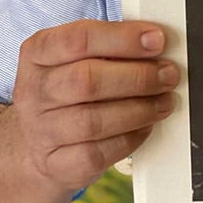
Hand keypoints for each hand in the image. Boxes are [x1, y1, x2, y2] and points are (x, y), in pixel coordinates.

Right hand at [0, 19, 177, 202]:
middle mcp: (34, 91)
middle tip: (168, 75)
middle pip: (87, 80)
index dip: (123, 38)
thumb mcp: (73, 59)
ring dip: (139, 110)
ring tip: (164, 102)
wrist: (35, 144)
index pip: (79, 39)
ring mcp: (41, 130)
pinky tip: (144, 127)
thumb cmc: (65, 94)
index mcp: (38, 53)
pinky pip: (97, 154)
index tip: (156, 40)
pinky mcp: (56, 164)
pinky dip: (129, 139)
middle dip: (138, 77)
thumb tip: (154, 43)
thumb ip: (109, 48)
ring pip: (93, 121)